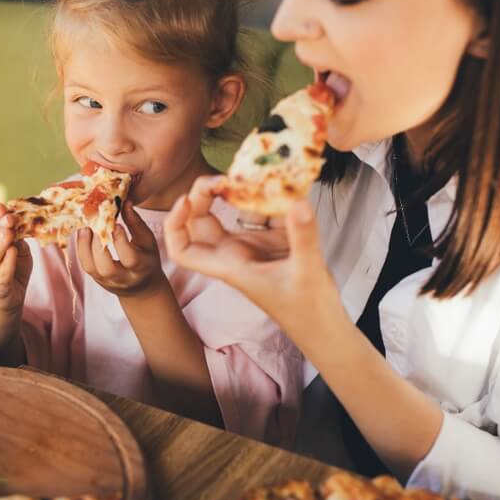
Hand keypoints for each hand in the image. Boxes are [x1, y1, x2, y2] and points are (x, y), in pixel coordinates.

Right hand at [0, 204, 33, 313]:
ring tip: (9, 232)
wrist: (11, 297)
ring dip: (0, 242)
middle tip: (9, 217)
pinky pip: (1, 273)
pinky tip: (13, 252)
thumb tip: (23, 216)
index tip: (3, 207)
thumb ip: (18, 234)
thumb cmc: (13, 268)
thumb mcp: (18, 247)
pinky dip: (7, 262)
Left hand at [77, 201, 166, 298]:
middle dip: (97, 245)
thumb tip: (125, 203)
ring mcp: (107, 281)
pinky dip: (81, 248)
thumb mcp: (148, 241)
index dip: (120, 240)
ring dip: (84, 246)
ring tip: (84, 227)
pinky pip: (85, 265)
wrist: (142, 287)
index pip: (130, 258)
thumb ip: (136, 224)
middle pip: (107, 268)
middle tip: (94, 225)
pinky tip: (82, 233)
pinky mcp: (96, 280)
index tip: (115, 223)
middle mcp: (124, 278)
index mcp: (142, 267)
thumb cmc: (146, 258)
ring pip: (91, 268)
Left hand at [163, 175, 342, 338]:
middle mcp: (235, 253)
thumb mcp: (306, 271)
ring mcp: (254, 246)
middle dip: (205, 195)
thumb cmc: (307, 310)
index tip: (187, 200)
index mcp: (229, 265)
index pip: (182, 250)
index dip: (175, 224)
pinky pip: (265, 212)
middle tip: (226, 177)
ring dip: (240, 192)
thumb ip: (302, 236)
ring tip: (254, 173)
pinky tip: (283, 184)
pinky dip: (271, 198)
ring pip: (233, 212)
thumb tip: (297, 202)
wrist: (324, 326)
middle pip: (202, 221)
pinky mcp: (274, 241)